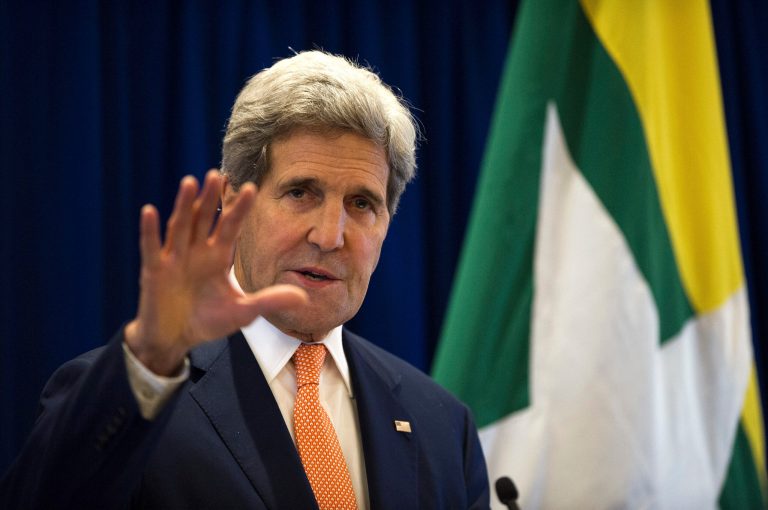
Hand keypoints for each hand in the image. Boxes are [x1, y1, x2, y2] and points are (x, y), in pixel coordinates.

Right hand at [125, 170, 307, 375]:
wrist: (175, 339)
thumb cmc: (207, 321)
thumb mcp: (242, 312)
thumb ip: (269, 301)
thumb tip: (303, 297)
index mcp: (217, 257)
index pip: (230, 228)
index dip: (239, 209)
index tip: (251, 188)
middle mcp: (196, 252)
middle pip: (204, 219)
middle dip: (211, 198)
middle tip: (219, 174)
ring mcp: (173, 259)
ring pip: (180, 226)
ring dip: (184, 205)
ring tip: (191, 182)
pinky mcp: (154, 271)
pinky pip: (151, 248)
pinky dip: (150, 231)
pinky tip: (149, 211)